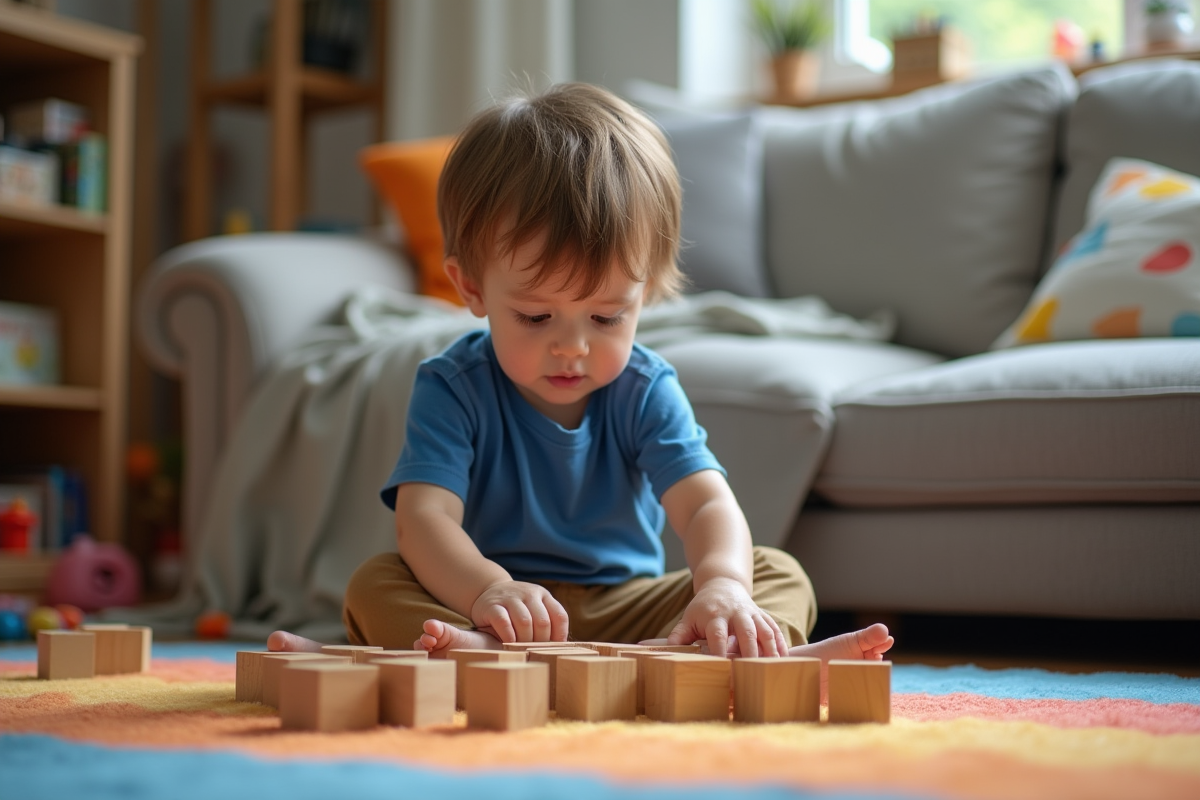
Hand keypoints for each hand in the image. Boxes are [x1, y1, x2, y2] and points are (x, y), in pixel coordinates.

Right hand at [470, 580, 568, 642]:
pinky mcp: (492, 605)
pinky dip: (508, 637)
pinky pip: (504, 622)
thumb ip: (545, 622)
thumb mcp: (534, 608)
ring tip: (521, 649)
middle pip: (542, 622)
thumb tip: (559, 647)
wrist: (488, 590)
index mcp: (543, 595)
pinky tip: (508, 643)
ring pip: (525, 622)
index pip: (560, 616)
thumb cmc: (516, 608)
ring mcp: (510, 598)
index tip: (553, 648)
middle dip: (540, 641)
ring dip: (524, 640)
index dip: (559, 635)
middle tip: (534, 651)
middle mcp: (529, 593)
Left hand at [667, 578, 786, 656]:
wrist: (722, 584)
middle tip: (751, 672)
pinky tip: (784, 658)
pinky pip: (774, 628)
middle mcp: (735, 613)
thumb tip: (668, 652)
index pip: (718, 634)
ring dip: (770, 649)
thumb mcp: (688, 618)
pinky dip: (780, 642)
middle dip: (749, 652)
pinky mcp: (762, 614)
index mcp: (715, 616)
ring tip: (773, 667)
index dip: (720, 651)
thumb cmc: (703, 608)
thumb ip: (679, 636)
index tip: (722, 668)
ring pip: (764, 630)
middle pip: (745, 632)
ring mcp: (751, 613)